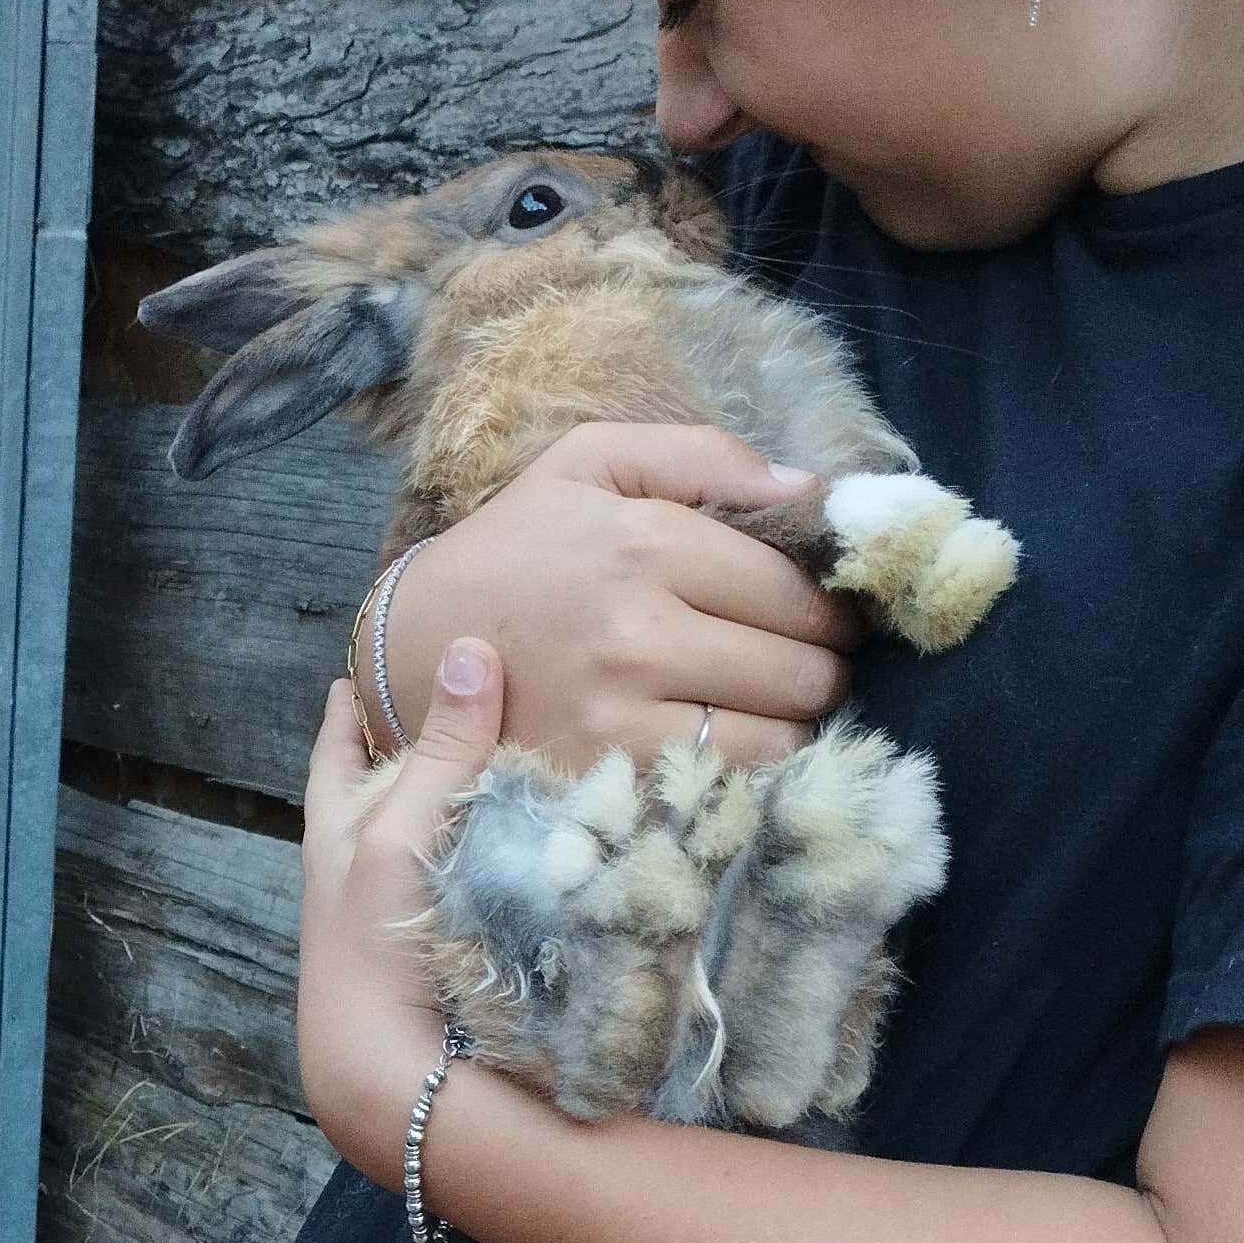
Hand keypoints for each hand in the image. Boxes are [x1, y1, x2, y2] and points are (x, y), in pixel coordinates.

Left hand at [297, 638, 508, 1165]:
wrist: (394, 1077)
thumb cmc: (373, 950)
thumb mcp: (398, 836)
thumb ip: (441, 753)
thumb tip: (471, 651)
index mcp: (336, 843)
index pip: (335, 757)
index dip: (345, 714)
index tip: (356, 671)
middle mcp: (369, 878)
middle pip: (388, 798)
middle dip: (414, 753)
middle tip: (455, 701)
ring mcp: (415, 919)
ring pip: (442, 843)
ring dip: (473, 806)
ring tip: (517, 754)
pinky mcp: (464, 954)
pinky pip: (491, 885)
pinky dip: (514, 857)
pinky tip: (549, 843)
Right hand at [366, 424, 857, 766]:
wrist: (412, 646)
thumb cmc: (515, 548)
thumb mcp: (590, 462)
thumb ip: (704, 456)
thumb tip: (812, 492)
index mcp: (647, 544)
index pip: (798, 592)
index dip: (831, 609)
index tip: (823, 615)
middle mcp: (638, 634)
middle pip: (802, 671)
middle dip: (821, 667)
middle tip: (803, 661)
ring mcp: (619, 718)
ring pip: (778, 738)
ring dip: (791, 724)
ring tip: (768, 704)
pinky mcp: (602, 778)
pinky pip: (724, 786)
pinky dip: (746, 770)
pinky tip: (730, 742)